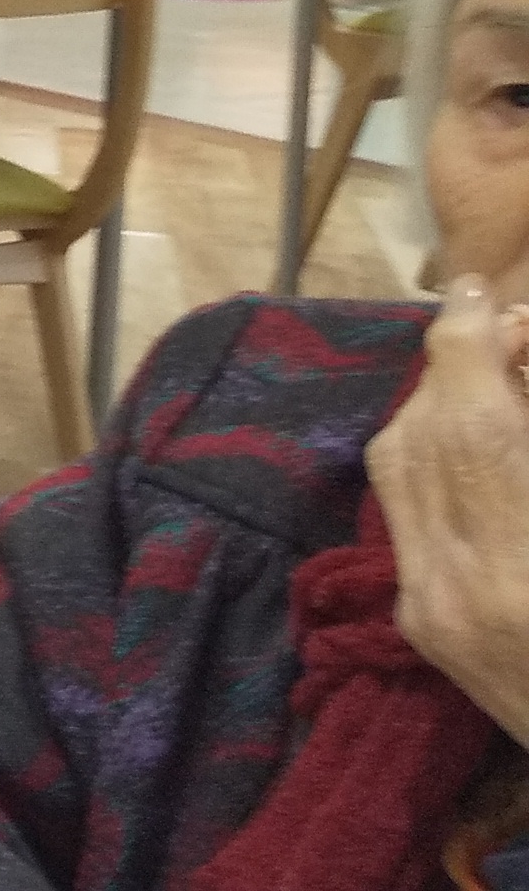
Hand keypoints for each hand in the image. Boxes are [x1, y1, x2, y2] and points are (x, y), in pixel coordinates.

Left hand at [370, 277, 528, 739]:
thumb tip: (516, 347)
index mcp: (524, 552)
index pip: (471, 413)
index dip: (468, 336)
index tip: (475, 291)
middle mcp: (463, 579)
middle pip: (429, 431)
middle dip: (460, 369)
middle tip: (503, 338)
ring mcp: (431, 605)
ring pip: (398, 466)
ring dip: (439, 409)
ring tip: (491, 387)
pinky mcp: (421, 623)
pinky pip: (404, 513)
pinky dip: (430, 466)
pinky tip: (471, 452)